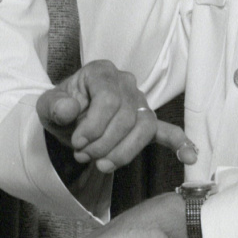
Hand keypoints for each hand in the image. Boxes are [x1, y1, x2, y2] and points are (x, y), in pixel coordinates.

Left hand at [37, 60, 196, 172]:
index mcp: (101, 72)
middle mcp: (125, 83)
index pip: (109, 99)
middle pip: (126, 117)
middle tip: (83, 155)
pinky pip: (166, 130)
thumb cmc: (61, 108)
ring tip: (103, 164)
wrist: (67, 119)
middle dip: (104, 143)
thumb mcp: (47, 105)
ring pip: (144, 128)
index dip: (94, 126)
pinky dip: (178, 143)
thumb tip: (69, 109)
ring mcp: (139, 102)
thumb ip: (54, 106)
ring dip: (124, 151)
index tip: (77, 142)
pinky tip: (189, 156)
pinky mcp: (146, 121)